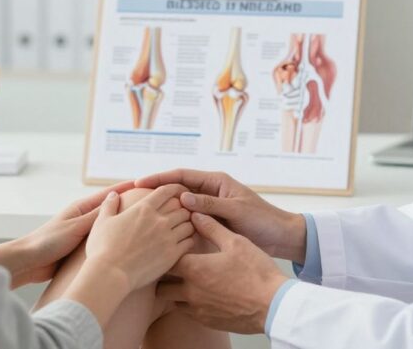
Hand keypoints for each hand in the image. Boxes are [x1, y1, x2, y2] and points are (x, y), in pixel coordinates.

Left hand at [0, 181, 133, 287]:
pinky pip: (103, 241)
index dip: (127, 188)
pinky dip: (115, 240)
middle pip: (112, 209)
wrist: (30, 261)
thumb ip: (96, 216)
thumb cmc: (48, 241)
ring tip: (145, 223)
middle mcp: (85, 218)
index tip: (145, 184)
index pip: (109, 194)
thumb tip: (116, 199)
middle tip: (151, 203)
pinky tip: (128, 244)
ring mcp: (85, 233)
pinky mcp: (83, 248)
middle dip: (130, 205)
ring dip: (124, 224)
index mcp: (82, 208)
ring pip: (110, 226)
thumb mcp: (76, 226)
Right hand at [86, 184, 195, 291]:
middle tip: (179, 213)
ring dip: (188, 223)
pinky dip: (189, 240)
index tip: (175, 194)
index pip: (167, 190)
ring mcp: (167, 237)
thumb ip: (109, 205)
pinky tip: (182, 243)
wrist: (109, 275)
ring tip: (182, 228)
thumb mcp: (102, 222)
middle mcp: (159, 220)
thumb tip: (113, 194)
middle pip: (182, 206)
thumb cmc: (102, 249)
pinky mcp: (172, 254)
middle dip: (182, 207)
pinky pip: (190, 241)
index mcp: (143, 208)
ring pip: (190, 223)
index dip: (174, 189)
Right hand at [134, 169, 306, 261]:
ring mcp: (209, 206)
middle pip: (176, 187)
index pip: (181, 175)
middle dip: (155, 190)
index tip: (139, 183)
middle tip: (132, 197)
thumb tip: (182, 198)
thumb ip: (210, 205)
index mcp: (216, 181)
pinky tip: (160, 230)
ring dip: (163, 207)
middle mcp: (210, 191)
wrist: (280, 236)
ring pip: (180, 204)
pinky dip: (175, 221)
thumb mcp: (236, 211)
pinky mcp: (211, 221)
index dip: (159, 178)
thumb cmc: (262, 220)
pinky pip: (188, 219)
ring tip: (139, 213)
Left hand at [158, 213, 288, 333]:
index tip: (169, 247)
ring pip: (172, 302)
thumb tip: (195, 214)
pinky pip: (188, 313)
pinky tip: (201, 295)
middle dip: (163, 277)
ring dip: (174, 292)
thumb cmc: (256, 272)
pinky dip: (188, 304)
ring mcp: (198, 309)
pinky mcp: (207, 322)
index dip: (165, 252)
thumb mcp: (235, 242)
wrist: (274, 305)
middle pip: (161, 286)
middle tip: (171, 266)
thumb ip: (212, 227)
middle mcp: (191, 292)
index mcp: (194, 269)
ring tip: (184, 281)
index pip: (165, 260)